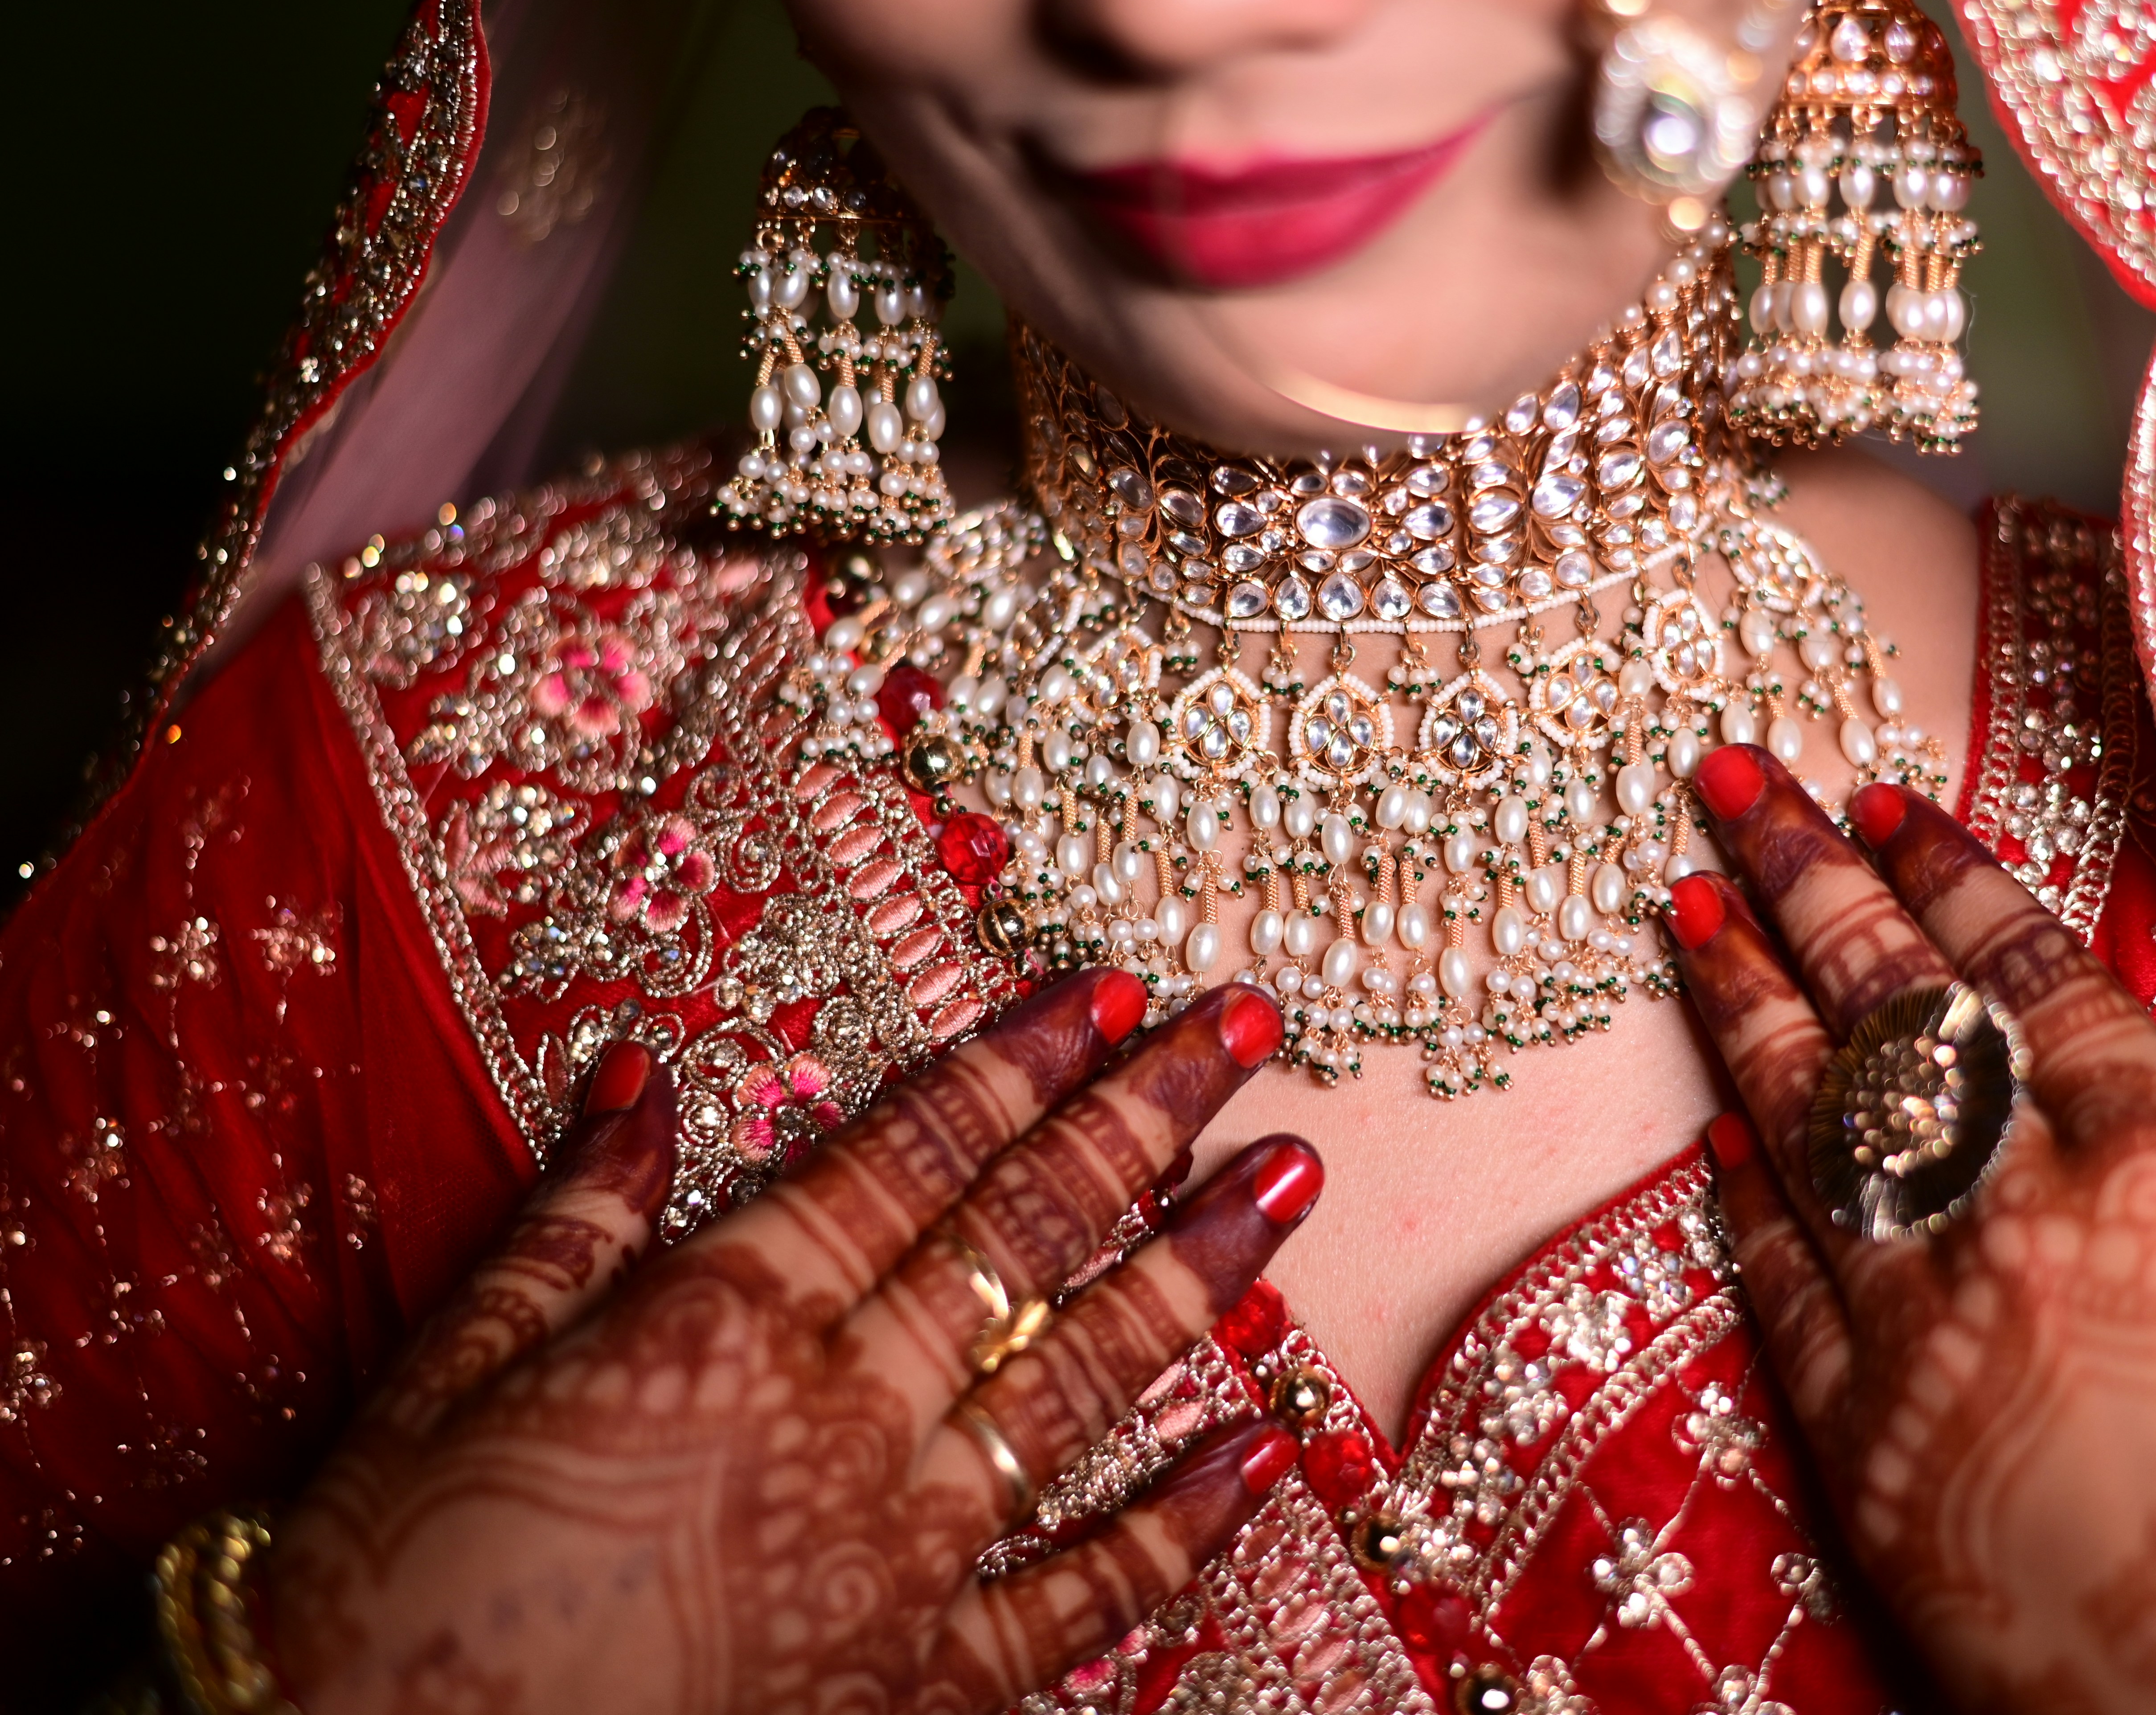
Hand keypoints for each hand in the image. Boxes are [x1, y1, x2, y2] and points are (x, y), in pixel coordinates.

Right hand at [267, 971, 1312, 1714]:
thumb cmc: (385, 1590)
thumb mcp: (445, 1377)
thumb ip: (568, 1226)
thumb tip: (643, 1074)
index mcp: (722, 1326)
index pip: (906, 1158)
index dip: (1015, 1064)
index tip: (1110, 992)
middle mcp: (838, 1419)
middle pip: (1021, 1237)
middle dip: (1142, 1119)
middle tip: (1247, 1028)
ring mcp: (897, 1557)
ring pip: (1079, 1384)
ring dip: (1195, 1277)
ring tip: (1288, 1182)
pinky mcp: (921, 1685)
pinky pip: (1081, 1600)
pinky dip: (1182, 1530)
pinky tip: (1263, 1453)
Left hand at [1670, 745, 2155, 1714]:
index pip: (2034, 979)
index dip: (1955, 875)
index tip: (1882, 797)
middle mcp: (2025, 1227)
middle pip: (1891, 1013)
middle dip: (1805, 881)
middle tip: (1727, 780)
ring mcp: (1921, 1335)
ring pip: (1807, 1125)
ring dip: (1742, 1005)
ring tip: (1681, 906)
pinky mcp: (1858, 1446)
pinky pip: (1777, 1284)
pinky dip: (1742, 1200)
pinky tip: (1714, 1139)